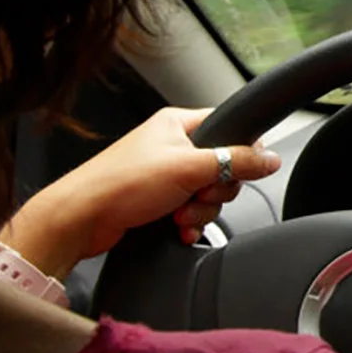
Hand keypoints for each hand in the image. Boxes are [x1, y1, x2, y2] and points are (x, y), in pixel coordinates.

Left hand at [0, 107, 280, 280]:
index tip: (238, 171)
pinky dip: (189, 223)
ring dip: (200, 211)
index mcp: (178, 124)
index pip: (230, 128)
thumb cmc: (120, 184)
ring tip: (179, 215)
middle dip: (214, 191)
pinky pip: (191, 210)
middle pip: (223, 167)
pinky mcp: (158, 200)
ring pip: (208, 193)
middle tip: (196, 194)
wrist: (81, 219)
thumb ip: (236, 161)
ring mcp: (165, 174)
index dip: (241, 152)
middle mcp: (172, 146)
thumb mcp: (189, 167)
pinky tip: (176, 228)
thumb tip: (270, 158)